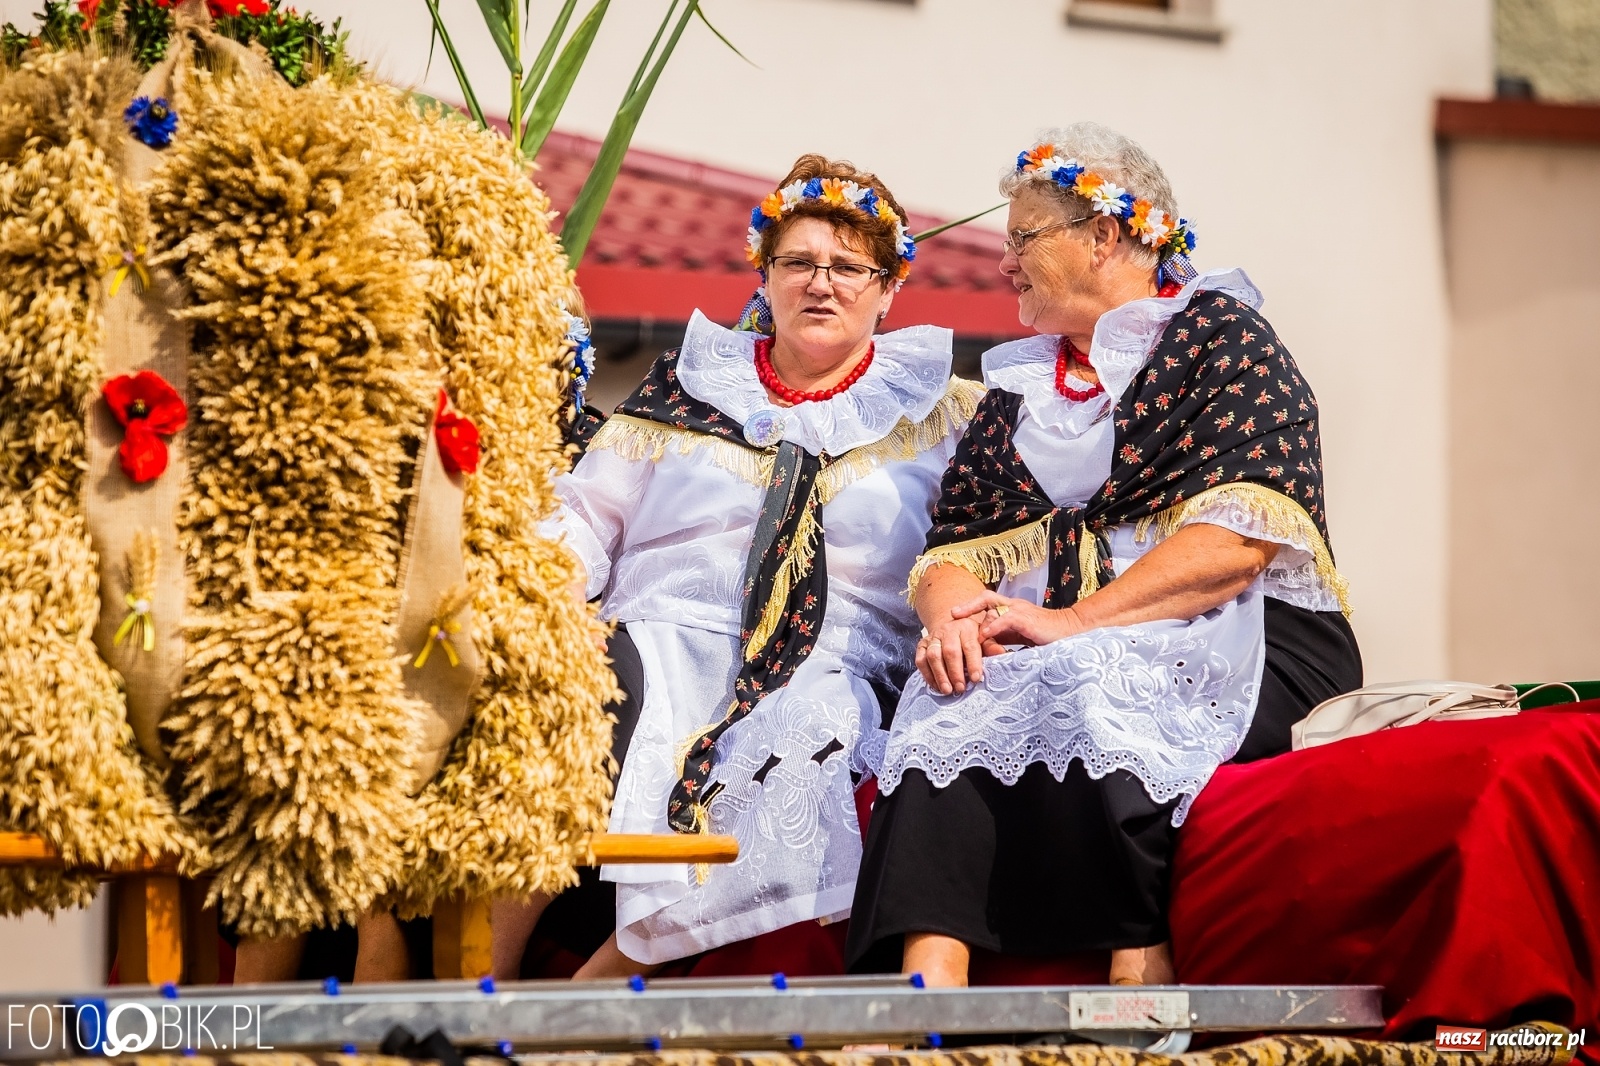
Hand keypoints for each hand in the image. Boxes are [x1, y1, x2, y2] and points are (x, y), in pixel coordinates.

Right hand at [915, 615, 1005, 695]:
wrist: (951, 627)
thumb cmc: (971, 638)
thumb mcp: (984, 639)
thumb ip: (991, 647)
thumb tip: (1003, 654)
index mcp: (967, 627)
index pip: (970, 646)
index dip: (973, 663)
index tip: (976, 679)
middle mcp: (948, 630)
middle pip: (950, 651)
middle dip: (955, 672)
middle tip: (961, 688)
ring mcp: (933, 637)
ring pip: (933, 655)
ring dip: (940, 674)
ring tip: (947, 690)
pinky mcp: (922, 645)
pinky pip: (920, 660)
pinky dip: (927, 675)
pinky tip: (936, 686)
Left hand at [950, 591, 1087, 648]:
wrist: (1070, 632)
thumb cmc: (1045, 636)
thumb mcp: (1019, 636)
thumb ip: (1002, 638)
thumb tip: (982, 647)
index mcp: (1011, 609)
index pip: (987, 603)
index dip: (971, 608)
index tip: (955, 617)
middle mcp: (1013, 605)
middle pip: (986, 598)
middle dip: (968, 605)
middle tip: (953, 615)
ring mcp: (1020, 610)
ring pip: (992, 607)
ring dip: (978, 620)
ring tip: (965, 632)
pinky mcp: (1026, 619)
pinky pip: (1005, 619)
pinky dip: (992, 627)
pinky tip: (984, 636)